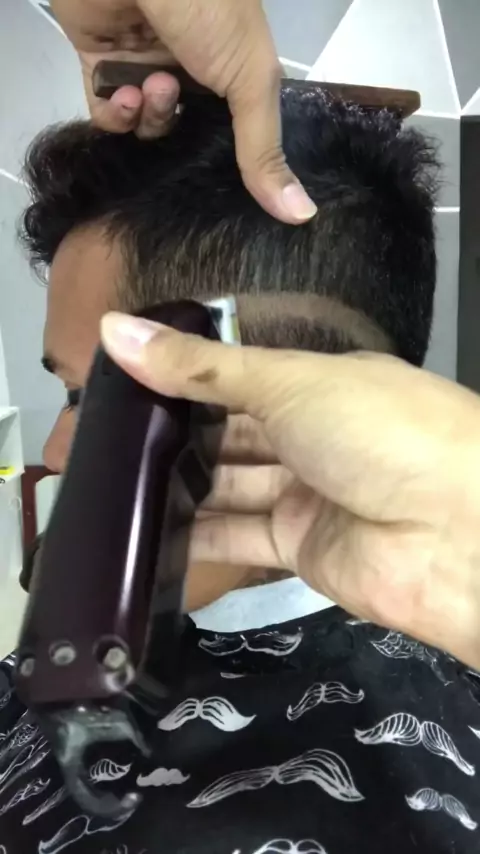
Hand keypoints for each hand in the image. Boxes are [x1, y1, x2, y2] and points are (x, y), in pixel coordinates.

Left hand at [50, 0, 316, 223]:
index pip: (237, 133)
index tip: (232, 191)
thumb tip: (302, 214)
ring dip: (151, 116)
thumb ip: (264, 149)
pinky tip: (124, 92)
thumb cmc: (207, 7)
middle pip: (189, 136)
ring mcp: (144, 69)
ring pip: (148, 129)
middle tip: (185, 119)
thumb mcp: (251, 77)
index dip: (234, 163)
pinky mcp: (100, 67)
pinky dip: (117, 114)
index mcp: (233, 70)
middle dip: (186, 137)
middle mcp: (190, 72)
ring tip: (153, 86)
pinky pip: (108, 116)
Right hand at [101, 312, 479, 668]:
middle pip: (230, 436)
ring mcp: (308, 496)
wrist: (461, 533)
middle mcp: (313, 437)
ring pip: (230, 490)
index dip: (184, 380)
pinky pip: (240, 540)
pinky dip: (197, 539)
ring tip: (113, 486)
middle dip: (176, 437)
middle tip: (105, 441)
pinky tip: (146, 535)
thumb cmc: (381, 432)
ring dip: (179, 489)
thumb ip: (201, 368)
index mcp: (320, 384)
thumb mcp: (288, 382)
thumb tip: (116, 328)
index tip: (121, 384)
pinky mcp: (302, 552)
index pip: (238, 378)